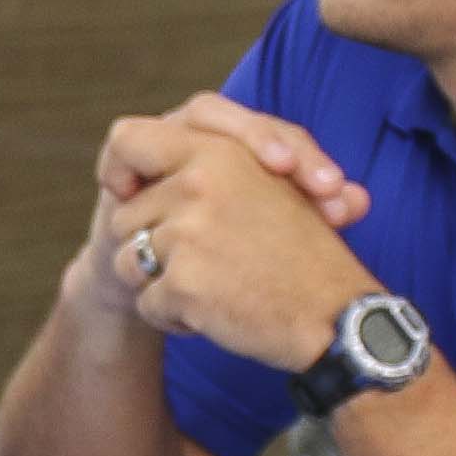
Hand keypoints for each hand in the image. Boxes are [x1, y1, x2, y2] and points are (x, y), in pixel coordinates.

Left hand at [101, 115, 379, 371]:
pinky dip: (172, 317)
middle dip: (153, 245)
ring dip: (161, 284)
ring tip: (216, 286)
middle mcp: (197, 185)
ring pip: (128, 263)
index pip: (125, 139)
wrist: (334, 317)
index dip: (121, 168)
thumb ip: (208, 167)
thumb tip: (122, 169)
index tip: (131, 192)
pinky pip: (146, 304)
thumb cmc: (301, 252)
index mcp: (216, 151)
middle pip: (124, 217)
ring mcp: (187, 235)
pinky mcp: (184, 283)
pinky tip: (215, 314)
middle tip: (205, 260)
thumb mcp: (271, 186)